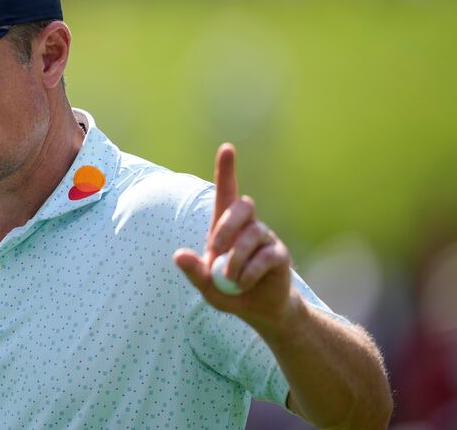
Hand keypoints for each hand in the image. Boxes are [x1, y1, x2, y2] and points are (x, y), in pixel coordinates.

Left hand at [173, 143, 296, 326]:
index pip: (227, 191)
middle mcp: (248, 226)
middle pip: (242, 206)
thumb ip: (193, 271)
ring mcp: (266, 238)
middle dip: (226, 226)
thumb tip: (178, 255)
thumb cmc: (229, 292)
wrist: (260, 310)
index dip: (227, 170)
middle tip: (215, 250)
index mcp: (226, 226)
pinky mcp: (280, 255)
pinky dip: (249, 272)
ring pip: (252, 235)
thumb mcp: (206, 285)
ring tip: (230, 279)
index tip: (227, 148)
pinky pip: (265, 256)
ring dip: (236, 259)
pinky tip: (243, 283)